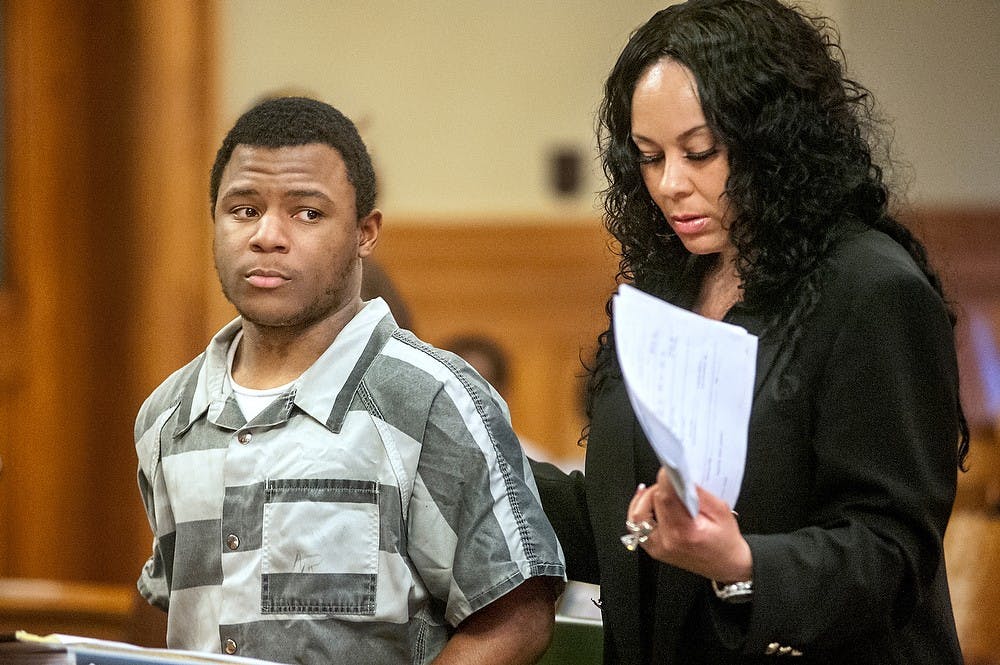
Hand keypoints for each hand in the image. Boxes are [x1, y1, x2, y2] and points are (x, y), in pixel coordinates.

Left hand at [626, 467, 752, 582]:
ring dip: (645, 497)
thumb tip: (682, 476)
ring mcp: (658, 547)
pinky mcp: (654, 549)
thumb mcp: (721, 511)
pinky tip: (648, 501)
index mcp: (686, 532)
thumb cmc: (726, 542)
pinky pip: (637, 526)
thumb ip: (699, 493)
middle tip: (670, 480)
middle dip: (659, 486)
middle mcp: (667, 541)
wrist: (726, 566)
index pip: (665, 498)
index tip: (668, 468)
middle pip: (650, 503)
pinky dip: (640, 510)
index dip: (664, 479)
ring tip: (658, 490)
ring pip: (637, 515)